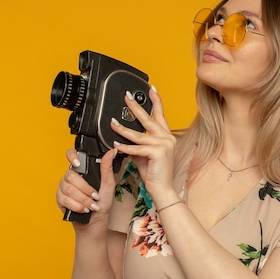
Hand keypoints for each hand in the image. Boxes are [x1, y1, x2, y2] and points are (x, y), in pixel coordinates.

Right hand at [55, 148, 117, 224]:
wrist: (96, 220)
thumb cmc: (102, 202)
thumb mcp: (108, 184)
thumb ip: (107, 168)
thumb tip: (111, 152)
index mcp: (81, 170)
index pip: (71, 155)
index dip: (72, 156)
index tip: (78, 164)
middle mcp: (70, 177)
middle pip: (71, 176)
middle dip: (85, 189)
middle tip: (95, 196)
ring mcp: (63, 187)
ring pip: (69, 189)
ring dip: (83, 199)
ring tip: (91, 205)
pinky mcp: (60, 199)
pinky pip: (65, 200)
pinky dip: (77, 206)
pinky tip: (83, 209)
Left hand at [110, 86, 178, 204]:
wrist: (162, 189)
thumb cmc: (155, 174)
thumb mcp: (144, 155)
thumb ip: (137, 145)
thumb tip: (125, 139)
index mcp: (166, 136)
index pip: (160, 115)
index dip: (155, 101)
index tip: (150, 89)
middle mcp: (167, 138)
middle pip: (148, 119)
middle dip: (136, 107)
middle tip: (126, 97)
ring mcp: (164, 145)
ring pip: (139, 135)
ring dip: (123, 129)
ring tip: (112, 123)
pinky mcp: (158, 153)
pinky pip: (138, 149)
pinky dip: (126, 148)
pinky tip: (117, 145)